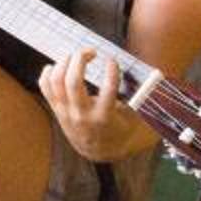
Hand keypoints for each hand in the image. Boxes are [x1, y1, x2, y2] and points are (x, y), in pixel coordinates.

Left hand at [38, 48, 151, 163]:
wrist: (97, 150)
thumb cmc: (117, 127)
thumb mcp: (131, 117)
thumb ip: (137, 98)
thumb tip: (155, 76)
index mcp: (104, 117)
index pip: (107, 92)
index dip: (111, 72)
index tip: (112, 60)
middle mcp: (82, 115)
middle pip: (73, 82)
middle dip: (80, 59)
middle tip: (91, 51)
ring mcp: (66, 112)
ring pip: (57, 81)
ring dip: (65, 62)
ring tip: (76, 56)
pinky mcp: (56, 109)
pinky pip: (45, 86)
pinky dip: (48, 72)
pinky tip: (59, 65)